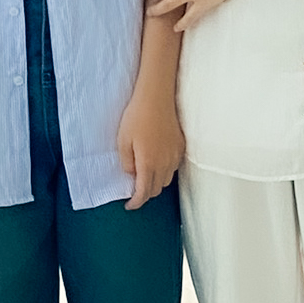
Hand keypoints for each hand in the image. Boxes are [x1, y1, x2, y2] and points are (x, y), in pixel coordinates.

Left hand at [116, 84, 183, 209]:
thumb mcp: (122, 141)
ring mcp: (175, 155)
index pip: (144, 193)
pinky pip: (174, 167)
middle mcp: (165, 164)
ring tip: (145, 175)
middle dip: (145, 193)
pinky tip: (157, 161)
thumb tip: (132, 175)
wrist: (156, 97)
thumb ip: (127, 163)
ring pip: (167, 180)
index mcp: (149, 164)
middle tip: (134, 189)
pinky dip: (165, 171)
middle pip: (157, 189)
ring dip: (156, 182)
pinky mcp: (181, 146)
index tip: (130, 205)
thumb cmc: (136, 117)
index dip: (136, 202)